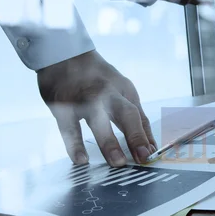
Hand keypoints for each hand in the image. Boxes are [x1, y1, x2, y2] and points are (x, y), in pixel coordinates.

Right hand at [37, 51, 156, 166]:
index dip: (147, 138)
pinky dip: (74, 144)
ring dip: (109, 142)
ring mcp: (84, 98)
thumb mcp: (122, 90)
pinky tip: (81, 160)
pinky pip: (69, 127)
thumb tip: (150, 146)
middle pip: (126, 114)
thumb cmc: (96, 77)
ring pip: (98, 120)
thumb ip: (135, 117)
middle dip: (135, 136)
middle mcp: (107, 93)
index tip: (152, 156)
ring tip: (117, 162)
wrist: (63, 52)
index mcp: (124, 91)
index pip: (140, 117)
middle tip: (142, 158)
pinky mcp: (62, 105)